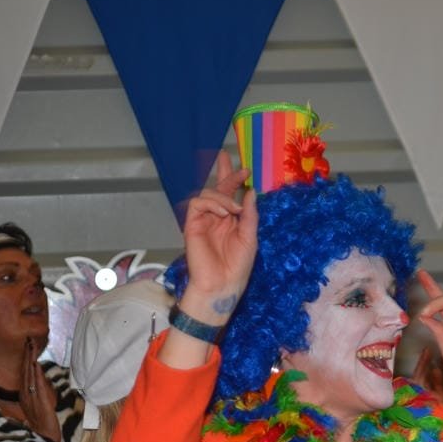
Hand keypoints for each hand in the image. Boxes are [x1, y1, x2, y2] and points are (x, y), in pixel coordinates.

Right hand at [19, 337, 61, 441]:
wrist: (45, 435)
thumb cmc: (43, 420)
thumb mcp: (38, 402)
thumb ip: (38, 390)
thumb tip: (40, 377)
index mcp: (24, 393)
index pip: (24, 372)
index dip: (25, 358)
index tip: (27, 345)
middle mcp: (25, 393)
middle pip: (25, 370)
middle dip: (26, 355)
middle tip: (28, 340)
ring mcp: (31, 397)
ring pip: (30, 375)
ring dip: (30, 361)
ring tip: (31, 347)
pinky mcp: (40, 402)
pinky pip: (37, 385)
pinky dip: (37, 374)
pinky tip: (36, 365)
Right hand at [179, 150, 257, 322]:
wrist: (223, 284)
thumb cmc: (237, 266)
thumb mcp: (250, 238)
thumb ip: (249, 215)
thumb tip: (250, 193)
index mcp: (231, 221)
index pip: (231, 196)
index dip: (235, 181)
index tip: (247, 171)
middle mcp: (216, 218)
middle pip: (217, 189)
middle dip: (223, 172)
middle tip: (227, 157)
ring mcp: (203, 221)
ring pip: (207, 194)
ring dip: (222, 196)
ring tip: (234, 209)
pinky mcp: (192, 225)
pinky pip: (198, 204)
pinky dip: (211, 203)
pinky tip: (222, 212)